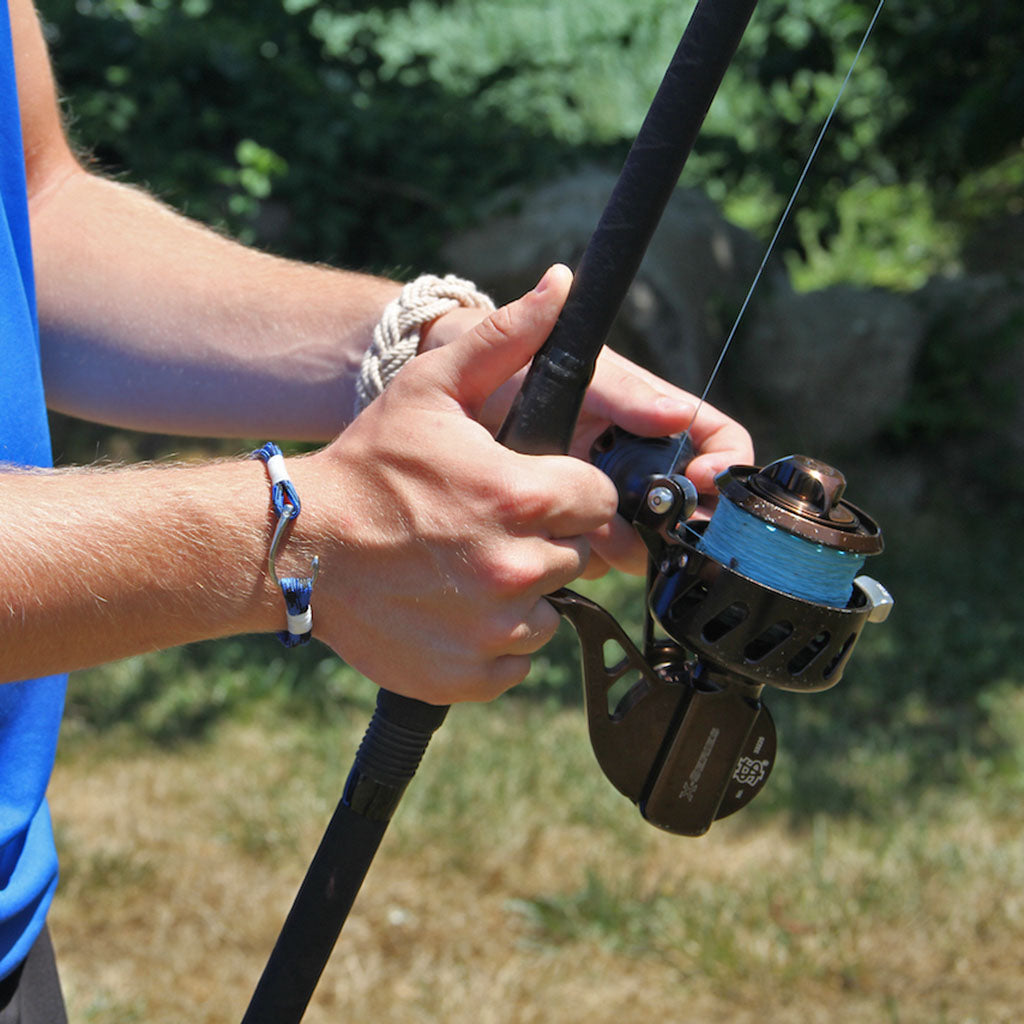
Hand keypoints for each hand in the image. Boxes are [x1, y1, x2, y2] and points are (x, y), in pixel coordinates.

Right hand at [290, 267, 617, 702]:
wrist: (300, 548)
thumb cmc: (368, 466)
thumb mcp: (431, 387)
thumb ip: (506, 336)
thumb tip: (562, 283)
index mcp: (521, 497)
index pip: (598, 498)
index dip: (564, 490)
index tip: (525, 489)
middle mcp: (516, 568)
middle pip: (576, 553)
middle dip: (542, 538)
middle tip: (483, 524)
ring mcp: (494, 629)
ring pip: (550, 608)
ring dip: (520, 590)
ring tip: (464, 565)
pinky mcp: (472, 674)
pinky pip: (516, 658)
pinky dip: (493, 639)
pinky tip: (452, 607)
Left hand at [441, 265, 753, 576]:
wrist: (445, 390)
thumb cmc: (512, 363)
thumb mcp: (570, 369)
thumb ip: (622, 391)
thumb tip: (679, 415)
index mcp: (647, 415)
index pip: (713, 440)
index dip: (722, 463)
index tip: (703, 480)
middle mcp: (631, 459)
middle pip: (683, 505)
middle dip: (669, 523)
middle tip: (636, 527)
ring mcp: (601, 495)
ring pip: (641, 537)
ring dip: (626, 544)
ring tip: (589, 532)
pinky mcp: (566, 524)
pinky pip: (595, 553)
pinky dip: (587, 554)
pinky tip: (559, 539)